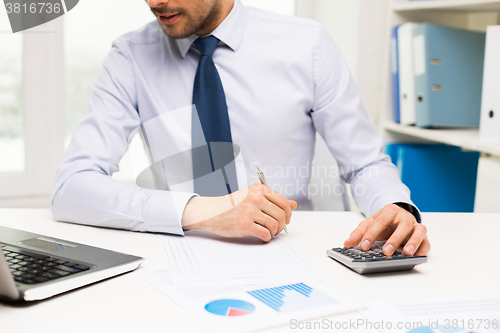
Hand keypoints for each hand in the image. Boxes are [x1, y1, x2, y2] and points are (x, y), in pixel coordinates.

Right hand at [182, 184, 297, 241]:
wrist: (212, 212)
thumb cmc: (232, 205)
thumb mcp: (252, 197)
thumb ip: (273, 200)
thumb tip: (294, 204)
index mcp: (259, 189)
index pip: (283, 201)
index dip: (288, 213)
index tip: (286, 219)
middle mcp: (255, 198)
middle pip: (281, 215)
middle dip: (282, 225)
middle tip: (277, 229)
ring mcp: (250, 211)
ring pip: (274, 225)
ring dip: (274, 232)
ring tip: (268, 232)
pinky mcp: (245, 224)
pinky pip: (265, 234)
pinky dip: (267, 237)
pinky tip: (262, 236)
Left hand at [343, 204, 430, 255]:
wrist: (397, 216)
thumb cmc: (383, 221)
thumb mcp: (369, 224)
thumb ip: (358, 233)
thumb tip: (346, 244)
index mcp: (390, 211)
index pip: (381, 221)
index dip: (372, 234)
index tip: (364, 246)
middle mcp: (405, 217)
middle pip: (403, 225)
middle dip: (394, 239)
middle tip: (386, 251)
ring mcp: (415, 225)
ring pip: (419, 231)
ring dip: (413, 242)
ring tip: (406, 254)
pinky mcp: (423, 236)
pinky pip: (426, 242)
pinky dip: (423, 250)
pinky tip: (416, 258)